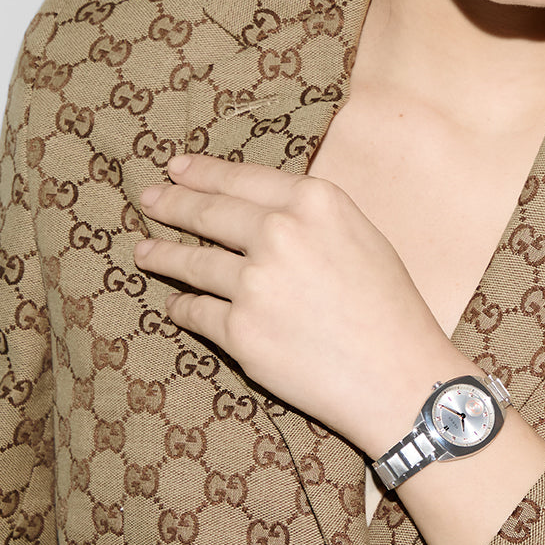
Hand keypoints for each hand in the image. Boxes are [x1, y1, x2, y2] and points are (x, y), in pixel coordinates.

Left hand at [133, 154, 465, 455]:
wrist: (399, 376)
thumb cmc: (390, 308)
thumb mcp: (362, 236)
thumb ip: (312, 216)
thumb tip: (264, 210)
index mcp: (315, 201)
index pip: (242, 178)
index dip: (203, 172)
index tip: (177, 168)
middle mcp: (281, 233)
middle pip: (207, 213)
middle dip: (171, 204)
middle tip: (149, 199)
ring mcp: (255, 283)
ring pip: (190, 262)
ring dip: (162, 256)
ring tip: (146, 252)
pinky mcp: (239, 331)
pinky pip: (196, 312)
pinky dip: (183, 308)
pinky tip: (177, 305)